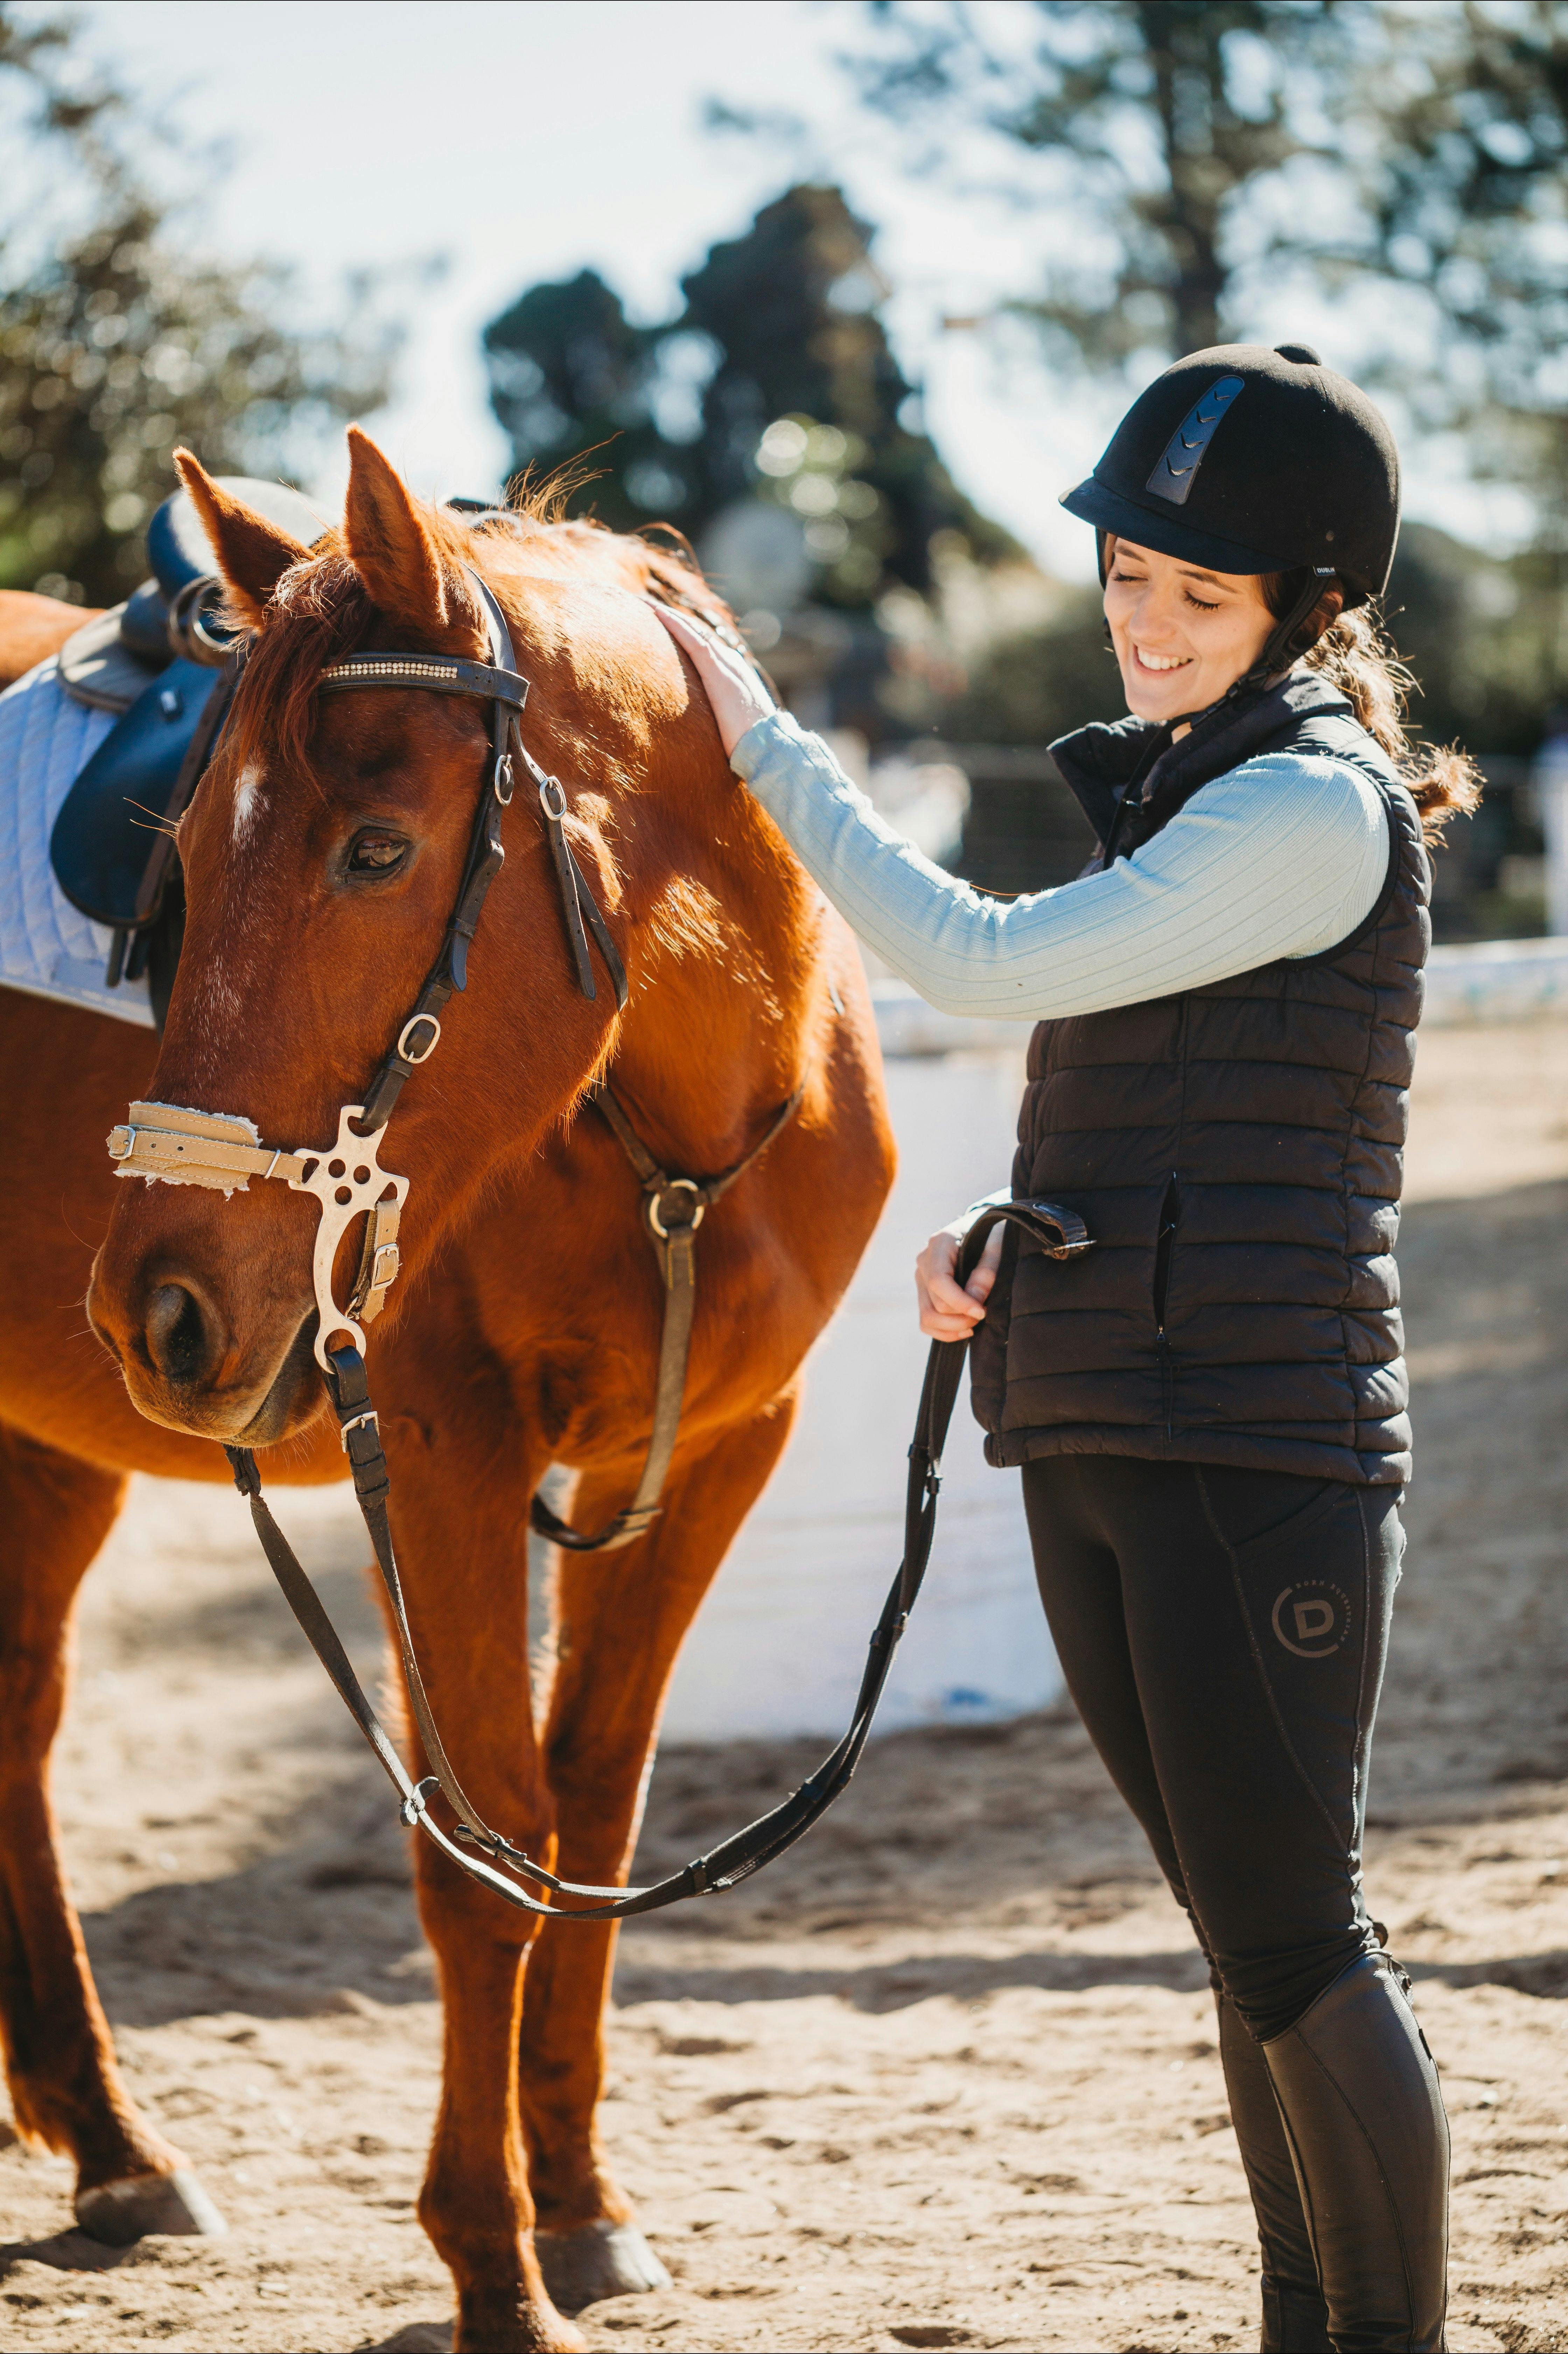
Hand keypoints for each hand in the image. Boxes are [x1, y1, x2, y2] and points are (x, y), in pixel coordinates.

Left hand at [653, 602, 775, 758]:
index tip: (659, 623)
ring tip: (643, 603)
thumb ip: (716, 718)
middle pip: (696, 632)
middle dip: (671, 617)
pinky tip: (656, 612)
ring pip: (693, 630)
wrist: (768, 748)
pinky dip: (674, 624)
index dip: (682, 632)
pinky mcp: (718, 671)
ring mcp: (726, 664)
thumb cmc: (749, 745)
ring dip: (668, 615)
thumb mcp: (729, 726)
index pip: (703, 646)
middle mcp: (731, 662)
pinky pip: (692, 640)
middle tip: (644, 604)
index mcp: (733, 674)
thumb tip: (703, 728)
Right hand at [915, 1221, 1004, 1341]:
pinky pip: (926, 1322)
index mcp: (939, 1244)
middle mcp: (923, 1261)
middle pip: (935, 1304)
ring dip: (953, 1328)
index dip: (959, 1302)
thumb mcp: (994, 1246)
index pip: (939, 1281)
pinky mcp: (923, 1292)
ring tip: (974, 1322)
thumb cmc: (989, 1235)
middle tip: (984, 1313)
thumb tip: (975, 1302)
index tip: (981, 1311)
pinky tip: (964, 1329)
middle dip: (962, 1317)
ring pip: (927, 1318)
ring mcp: (921, 1278)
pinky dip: (944, 1332)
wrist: (979, 1228)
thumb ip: (985, 1272)